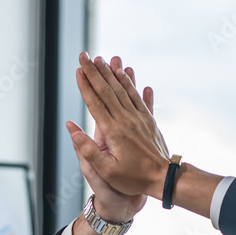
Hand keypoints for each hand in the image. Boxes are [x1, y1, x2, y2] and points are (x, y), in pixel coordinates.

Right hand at [66, 53, 170, 198]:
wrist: (163, 178)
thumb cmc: (133, 178)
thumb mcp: (106, 171)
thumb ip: (88, 150)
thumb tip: (72, 129)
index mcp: (113, 131)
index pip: (95, 102)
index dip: (85, 85)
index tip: (78, 69)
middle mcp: (125, 120)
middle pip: (106, 90)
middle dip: (94, 72)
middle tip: (84, 55)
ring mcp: (138, 118)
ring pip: (122, 89)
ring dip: (110, 72)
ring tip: (102, 59)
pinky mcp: (147, 119)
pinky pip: (136, 96)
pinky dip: (128, 82)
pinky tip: (125, 72)